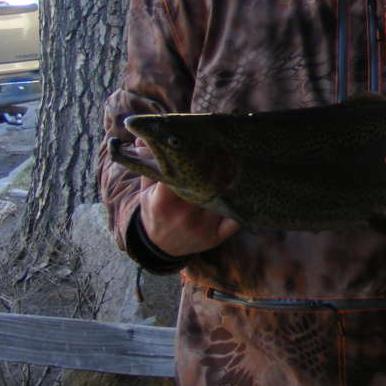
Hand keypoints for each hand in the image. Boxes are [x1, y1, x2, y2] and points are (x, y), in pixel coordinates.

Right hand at [133, 142, 238, 256]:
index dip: (191, 159)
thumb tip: (142, 138)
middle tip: (224, 149)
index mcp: (163, 203)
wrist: (160, 246)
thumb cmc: (155, 211)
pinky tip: (243, 191)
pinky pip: (234, 220)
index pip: (180, 176)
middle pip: (205, 185)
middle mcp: (183, 216)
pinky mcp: (215, 238)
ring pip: (221, 198)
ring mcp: (201, 229)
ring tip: (237, 164)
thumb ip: (149, 166)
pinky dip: (239, 205)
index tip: (200, 145)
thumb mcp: (147, 191)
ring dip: (230, 181)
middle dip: (216, 166)